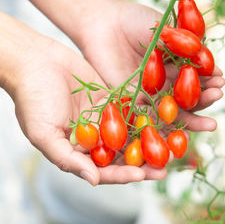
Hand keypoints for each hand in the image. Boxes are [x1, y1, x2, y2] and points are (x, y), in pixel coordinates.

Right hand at [12, 38, 166, 184]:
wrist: (36, 61)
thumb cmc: (32, 98)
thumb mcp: (43, 133)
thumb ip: (67, 159)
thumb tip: (93, 181)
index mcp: (79, 152)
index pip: (104, 169)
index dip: (123, 174)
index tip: (142, 175)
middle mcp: (96, 138)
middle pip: (124, 155)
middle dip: (145, 162)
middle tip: (166, 166)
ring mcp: (106, 119)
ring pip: (133, 133)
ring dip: (152, 140)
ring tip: (173, 144)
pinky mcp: (114, 99)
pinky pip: (134, 109)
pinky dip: (149, 114)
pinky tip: (166, 116)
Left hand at [77, 0, 224, 131]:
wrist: (104, 23)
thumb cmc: (135, 20)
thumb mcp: (163, 27)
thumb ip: (181, 42)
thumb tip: (204, 56)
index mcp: (177, 64)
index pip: (198, 75)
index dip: (210, 78)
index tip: (221, 78)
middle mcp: (166, 82)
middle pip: (189, 96)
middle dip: (206, 98)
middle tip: (219, 95)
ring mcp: (151, 94)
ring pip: (174, 111)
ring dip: (193, 119)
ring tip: (211, 124)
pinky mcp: (133, 102)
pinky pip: (151, 117)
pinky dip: (166, 127)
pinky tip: (182, 133)